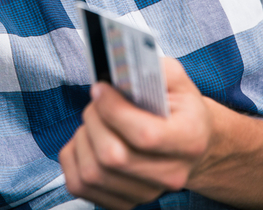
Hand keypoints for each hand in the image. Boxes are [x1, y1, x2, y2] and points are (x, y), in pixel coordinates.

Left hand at [59, 58, 213, 209]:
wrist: (190, 143)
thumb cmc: (178, 107)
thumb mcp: (176, 80)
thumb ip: (154, 67)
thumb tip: (121, 66)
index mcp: (190, 140)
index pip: (144, 135)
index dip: (114, 110)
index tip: (102, 89)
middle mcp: (171, 174)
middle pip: (113, 156)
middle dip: (94, 120)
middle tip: (96, 101)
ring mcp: (147, 193)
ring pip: (92, 172)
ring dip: (83, 138)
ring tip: (94, 120)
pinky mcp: (124, 202)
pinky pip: (79, 185)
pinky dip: (73, 158)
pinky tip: (87, 140)